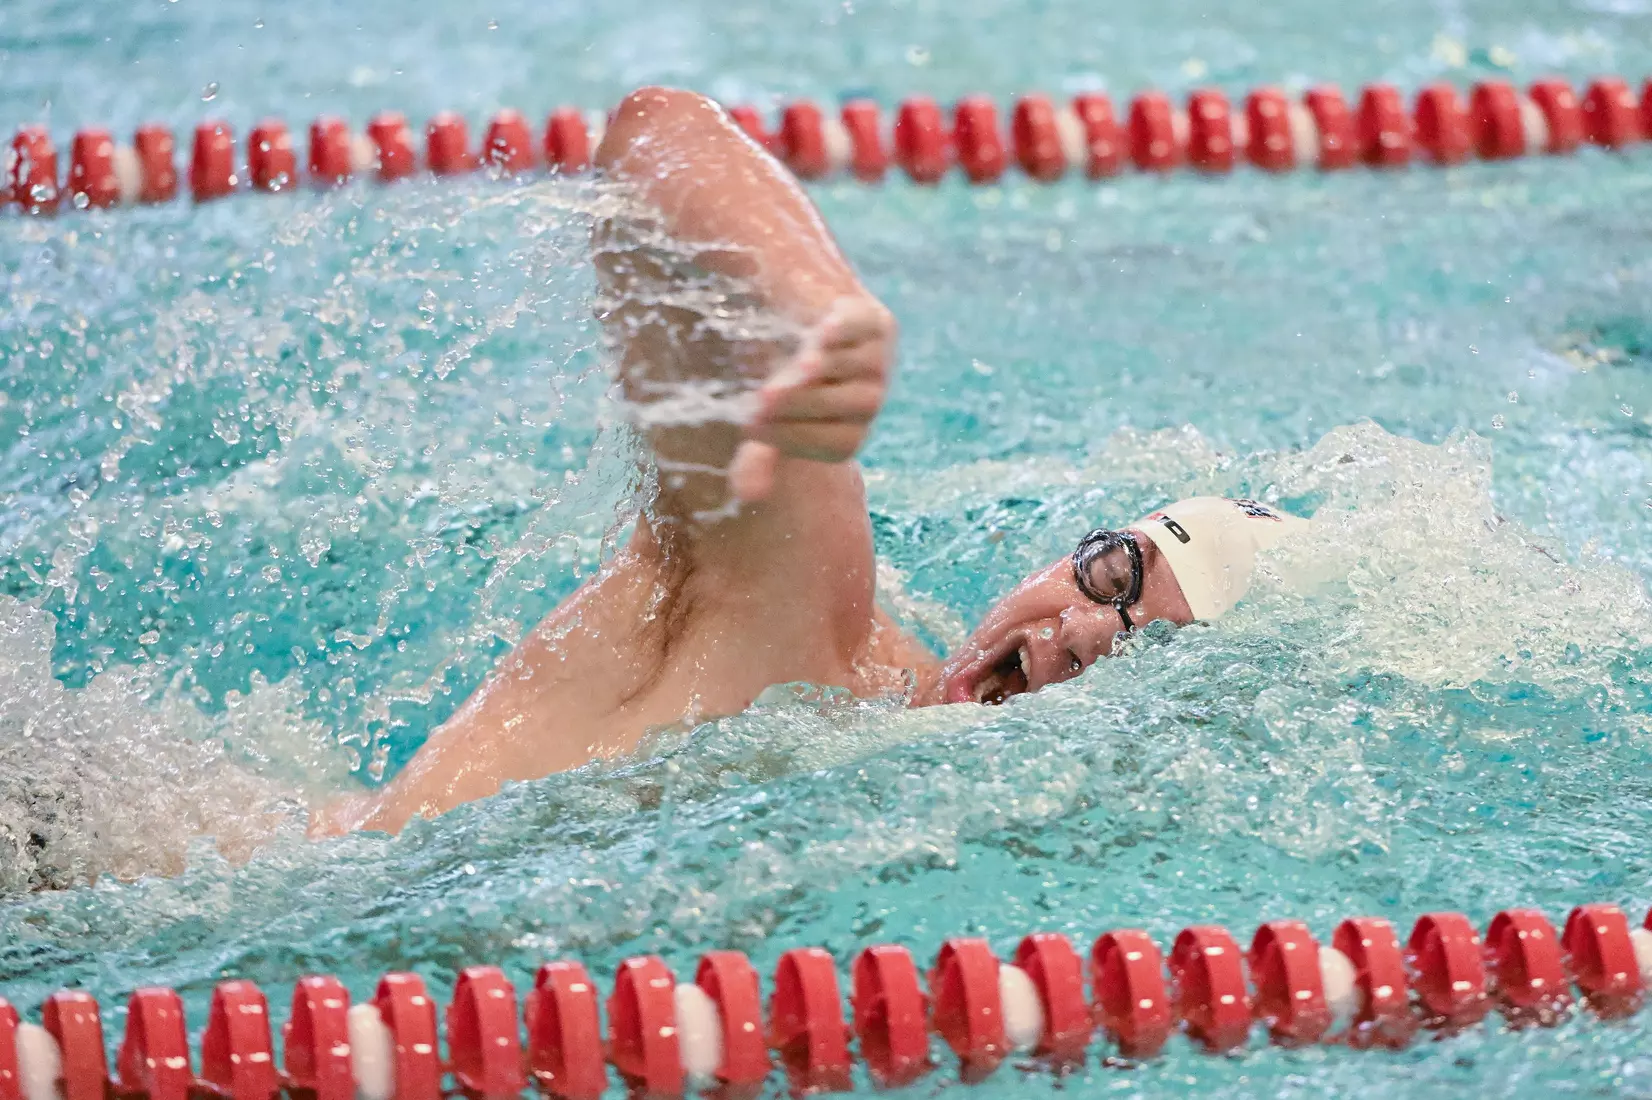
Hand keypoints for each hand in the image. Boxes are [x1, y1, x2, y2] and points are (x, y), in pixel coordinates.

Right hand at [729, 297, 895, 501]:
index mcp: (851, 432)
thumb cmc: (787, 390)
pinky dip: (844, 331)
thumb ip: (761, 458)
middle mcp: (869, 399)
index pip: (835, 443)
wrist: (807, 328)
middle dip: (804, 406)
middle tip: (761, 403)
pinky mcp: (872, 320)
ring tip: (790, 372)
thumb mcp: (772, 424)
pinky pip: (861, 328)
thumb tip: (746, 496)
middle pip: (848, 407)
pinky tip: (821, 334)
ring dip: (823, 370)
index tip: (751, 426)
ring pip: (854, 367)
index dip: (793, 437)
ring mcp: (878, 358)